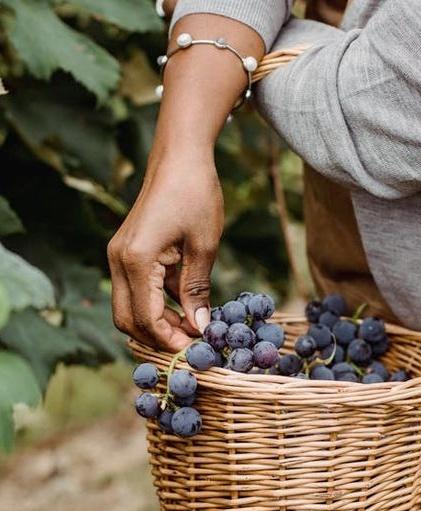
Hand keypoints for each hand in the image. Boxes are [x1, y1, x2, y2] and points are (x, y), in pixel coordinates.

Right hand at [107, 155, 222, 351]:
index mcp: (136, 260)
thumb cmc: (196, 194)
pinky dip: (156, 305)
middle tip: (191, 344)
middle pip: (127, 320)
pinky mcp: (126, 253)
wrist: (179, 156)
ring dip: (156, 324)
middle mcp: (118, 260)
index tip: (196, 348)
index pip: (146, 318)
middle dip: (157, 338)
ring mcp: (119, 256)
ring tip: (192, 328)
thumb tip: (200, 326)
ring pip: (128, 308)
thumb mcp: (204, 246)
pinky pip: (134, 291)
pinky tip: (185, 307)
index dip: (170, 339)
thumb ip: (198, 289)